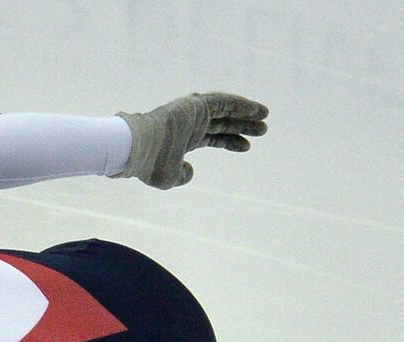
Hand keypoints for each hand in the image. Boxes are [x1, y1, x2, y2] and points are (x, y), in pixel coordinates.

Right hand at [116, 92, 268, 188]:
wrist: (138, 148)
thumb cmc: (150, 164)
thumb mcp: (169, 177)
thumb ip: (182, 175)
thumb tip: (190, 172)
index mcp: (184, 139)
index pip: (212, 137)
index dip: (230, 141)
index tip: (247, 146)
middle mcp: (190, 124)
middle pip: (222, 123)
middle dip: (241, 126)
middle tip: (262, 130)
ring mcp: (193, 113)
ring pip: (225, 110)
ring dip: (245, 113)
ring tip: (265, 117)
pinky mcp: (196, 105)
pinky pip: (224, 101)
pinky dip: (241, 104)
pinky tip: (257, 110)